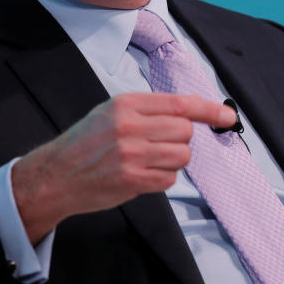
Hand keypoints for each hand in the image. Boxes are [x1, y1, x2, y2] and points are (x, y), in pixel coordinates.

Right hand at [11, 92, 235, 242]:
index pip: (181, 104)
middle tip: (161, 145)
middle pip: (185, 131)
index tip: (228, 116)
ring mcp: (132, 154)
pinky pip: (169, 179)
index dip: (210, 110)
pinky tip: (142, 175)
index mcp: (127, 104)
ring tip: (149, 160)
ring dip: (173, 160)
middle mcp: (130, 126)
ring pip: (182, 156)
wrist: (55, 175)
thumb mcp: (112, 112)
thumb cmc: (86, 142)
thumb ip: (149, 110)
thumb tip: (191, 113)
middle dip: (181, 140)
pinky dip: (162, 179)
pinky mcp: (132, 180)